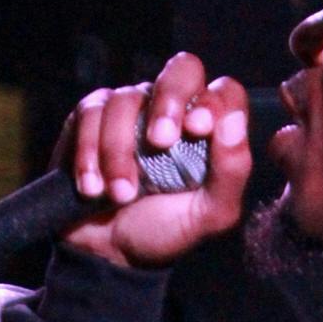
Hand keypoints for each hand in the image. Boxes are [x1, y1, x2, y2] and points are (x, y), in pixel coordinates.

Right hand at [55, 52, 250, 268]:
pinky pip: (90, 113)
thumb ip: (231, 172)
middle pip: (182, 68)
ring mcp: (131, 108)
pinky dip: (89, 152)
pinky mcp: (91, 117)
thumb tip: (233, 122)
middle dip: (170, 101)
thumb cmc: (165, 229)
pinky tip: (92, 187)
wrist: (110, 252)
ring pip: (126, 99)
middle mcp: (173, 109)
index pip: (223, 91)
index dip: (214, 101)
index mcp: (210, 128)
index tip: (199, 130)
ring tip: (121, 194)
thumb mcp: (209, 214)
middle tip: (160, 142)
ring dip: (120, 150)